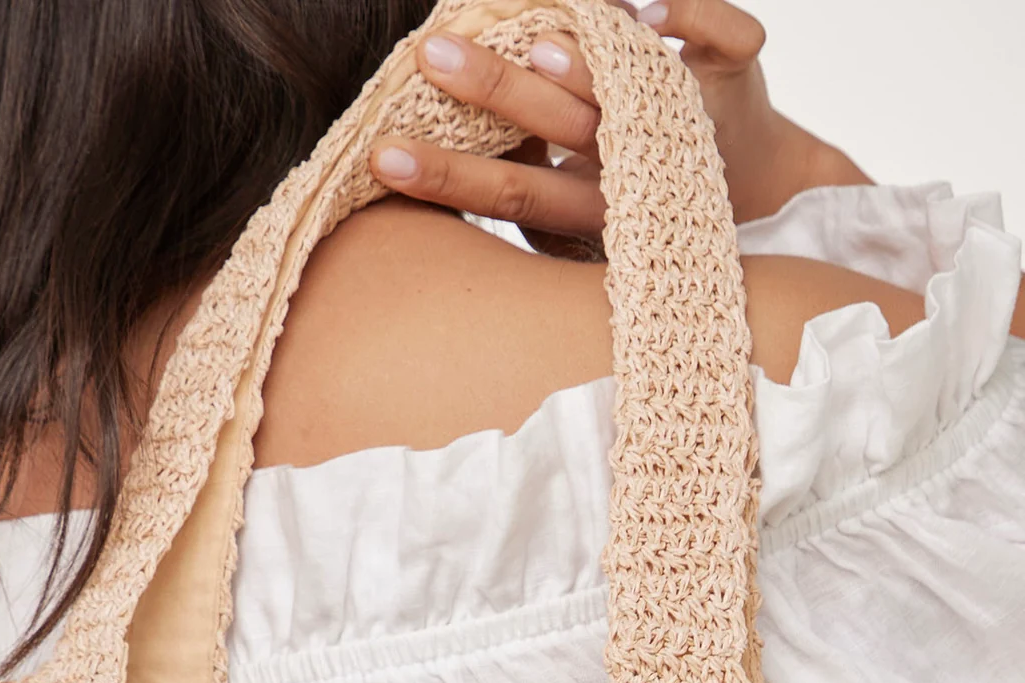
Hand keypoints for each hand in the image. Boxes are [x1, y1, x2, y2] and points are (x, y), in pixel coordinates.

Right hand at [369, 1, 869, 246]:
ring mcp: (689, 119)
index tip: (382, 155)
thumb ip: (514, 173)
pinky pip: (722, 33)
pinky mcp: (738, 71)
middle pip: (559, 130)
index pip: (508, 192)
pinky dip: (685, 9)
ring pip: (635, 90)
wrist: (758, 181)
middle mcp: (635, 166)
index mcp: (589, 204)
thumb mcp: (572, 201)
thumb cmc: (640, 187)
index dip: (444, 179)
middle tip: (432, 55)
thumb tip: (416, 154)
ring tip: (535, 40)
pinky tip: (641, 4)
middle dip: (493, 95)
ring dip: (586, 66)